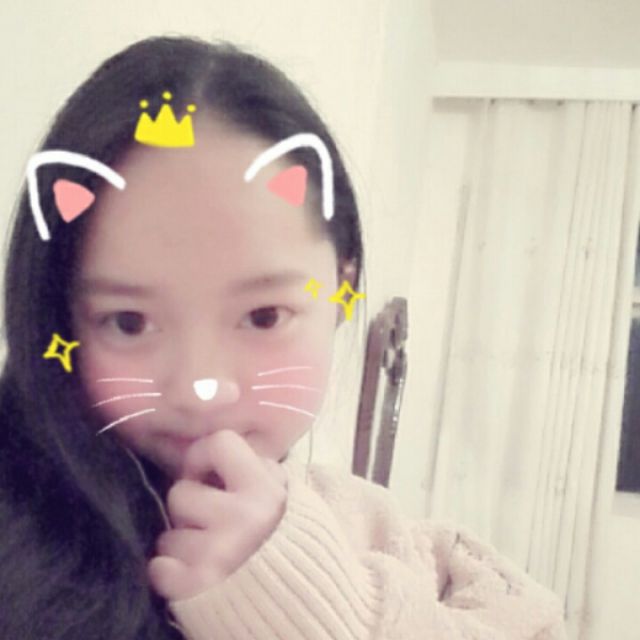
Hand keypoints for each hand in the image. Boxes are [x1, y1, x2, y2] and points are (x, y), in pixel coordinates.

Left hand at [147, 429, 287, 600]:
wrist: (295, 602)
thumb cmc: (283, 540)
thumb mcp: (282, 496)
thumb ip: (256, 469)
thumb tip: (216, 449)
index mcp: (265, 492)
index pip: (219, 442)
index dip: (205, 456)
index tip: (209, 475)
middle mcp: (243, 519)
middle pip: (180, 492)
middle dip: (190, 508)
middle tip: (213, 523)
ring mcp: (217, 554)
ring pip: (167, 535)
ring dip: (182, 545)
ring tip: (209, 553)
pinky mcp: (196, 587)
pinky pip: (158, 569)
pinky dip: (170, 574)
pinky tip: (193, 575)